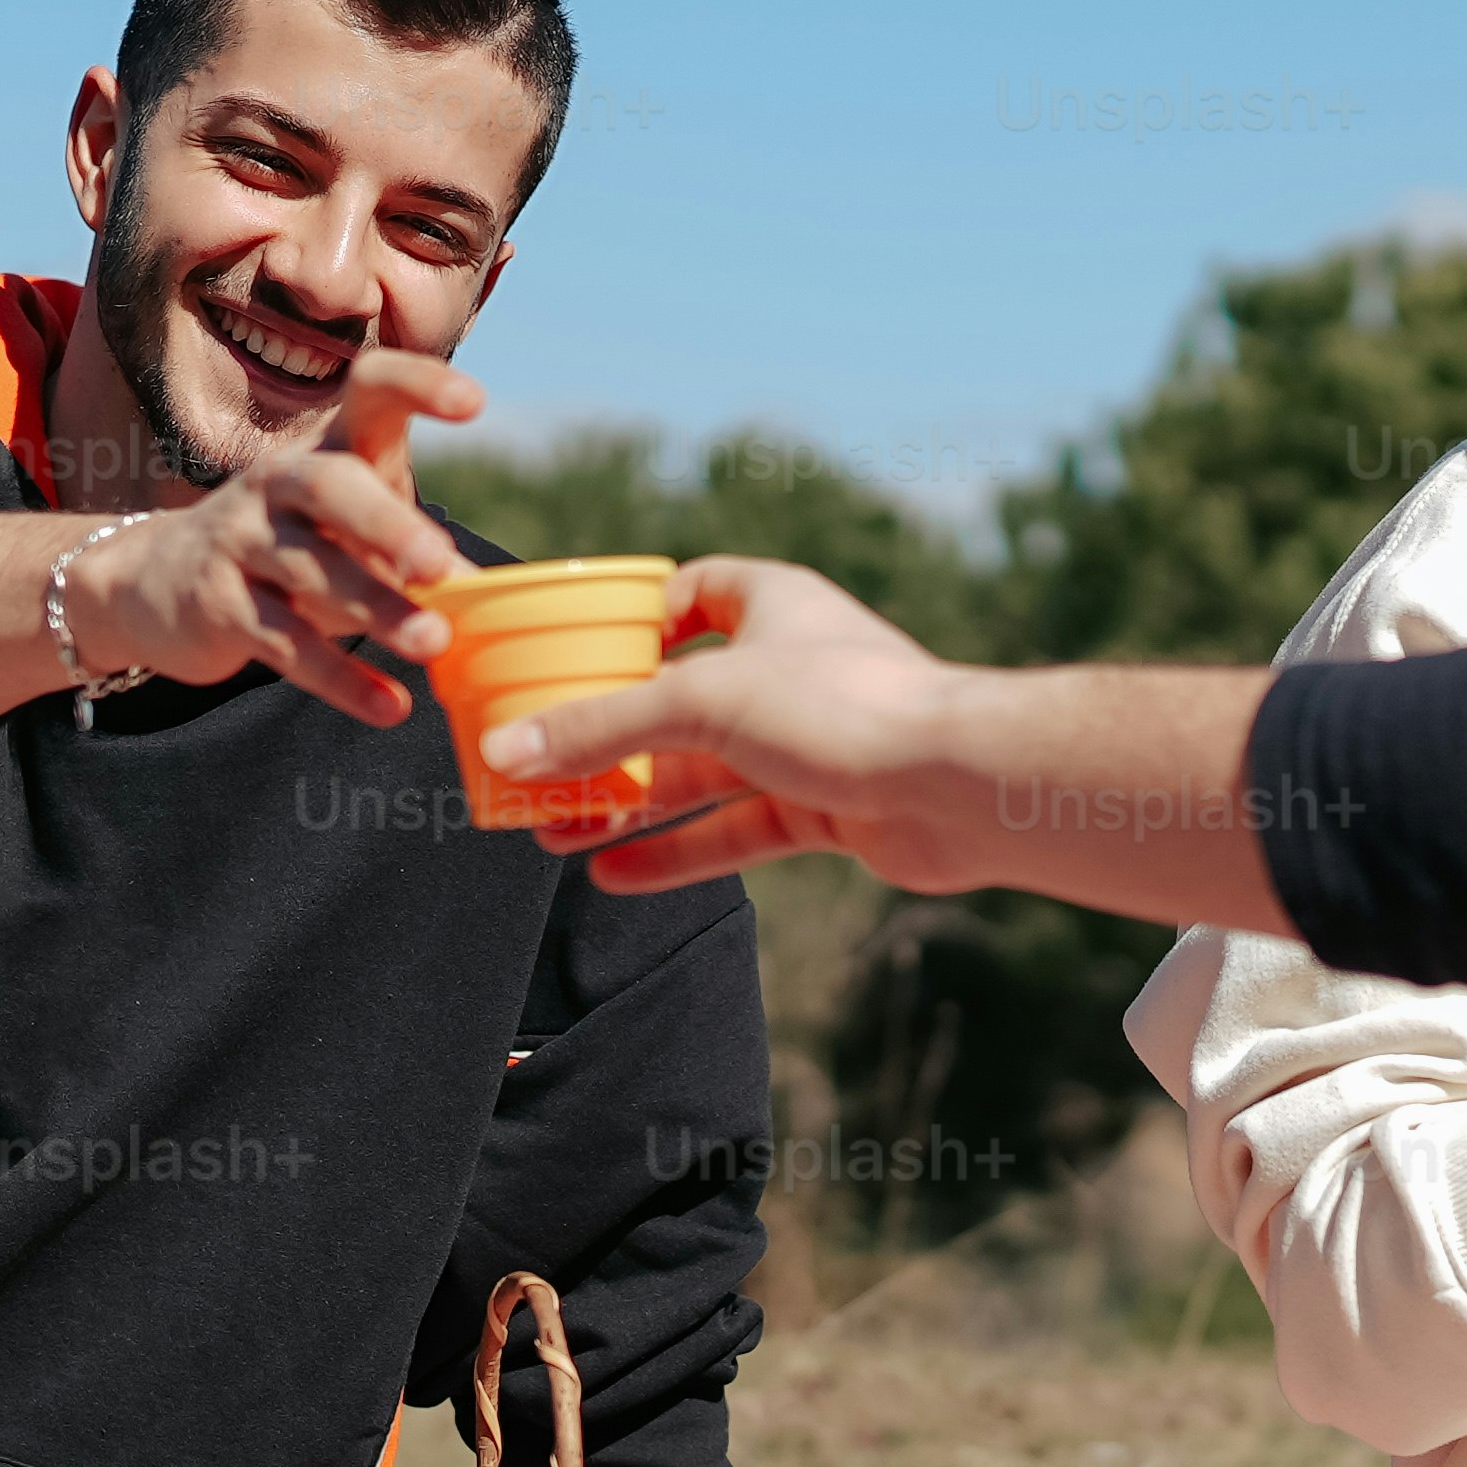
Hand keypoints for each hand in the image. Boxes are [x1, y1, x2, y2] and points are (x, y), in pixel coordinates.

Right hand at [70, 347, 488, 722]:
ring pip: (309, 572)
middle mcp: (277, 481)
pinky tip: (391, 707)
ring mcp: (240, 540)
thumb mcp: (350, 528)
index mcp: (326, 447)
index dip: (417, 386)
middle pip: (331, 488)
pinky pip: (285, 645)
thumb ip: (415, 549)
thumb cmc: (291, 545)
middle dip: (388, 525)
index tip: (474, 403)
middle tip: (441, 565)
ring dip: (375, 609)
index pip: (368, 390)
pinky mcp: (218, 605)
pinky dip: (341, 679)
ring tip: (435, 643)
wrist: (156, 583)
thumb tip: (492, 595)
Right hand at [492, 564, 1295, 928]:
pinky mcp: (825, 809)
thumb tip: (507, 751)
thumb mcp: (701, 704)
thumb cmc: (846, 707)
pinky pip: (734, 830)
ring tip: (552, 832)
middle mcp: (791, 668)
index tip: (578, 656)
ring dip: (630, 802)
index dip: (637, 620)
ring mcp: (808, 742)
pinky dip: (677, 852)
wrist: (959, 784)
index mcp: (771, 606)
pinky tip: (615, 873)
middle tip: (536, 769)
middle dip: (609, 739)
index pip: (692, 593)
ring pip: (702, 774)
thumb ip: (602, 729)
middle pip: (681, 700)